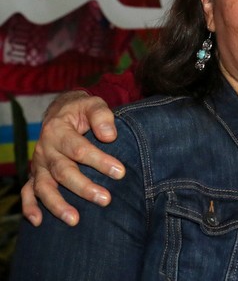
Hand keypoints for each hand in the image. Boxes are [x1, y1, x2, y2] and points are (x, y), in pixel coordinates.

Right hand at [21, 90, 124, 226]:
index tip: (120, 172)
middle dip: (84, 188)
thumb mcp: (93, 104)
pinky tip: (38, 223)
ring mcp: (38, 164)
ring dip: (57, 205)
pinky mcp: (35, 174)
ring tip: (74, 220)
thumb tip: (110, 136)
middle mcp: (45, 149)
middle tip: (105, 199)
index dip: (100, 161)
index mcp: (57, 131)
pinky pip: (27, 192)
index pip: (79, 149)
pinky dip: (30, 207)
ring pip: (44, 187)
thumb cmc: (81, 110)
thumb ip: (102, 116)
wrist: (60, 111)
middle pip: (63, 171)